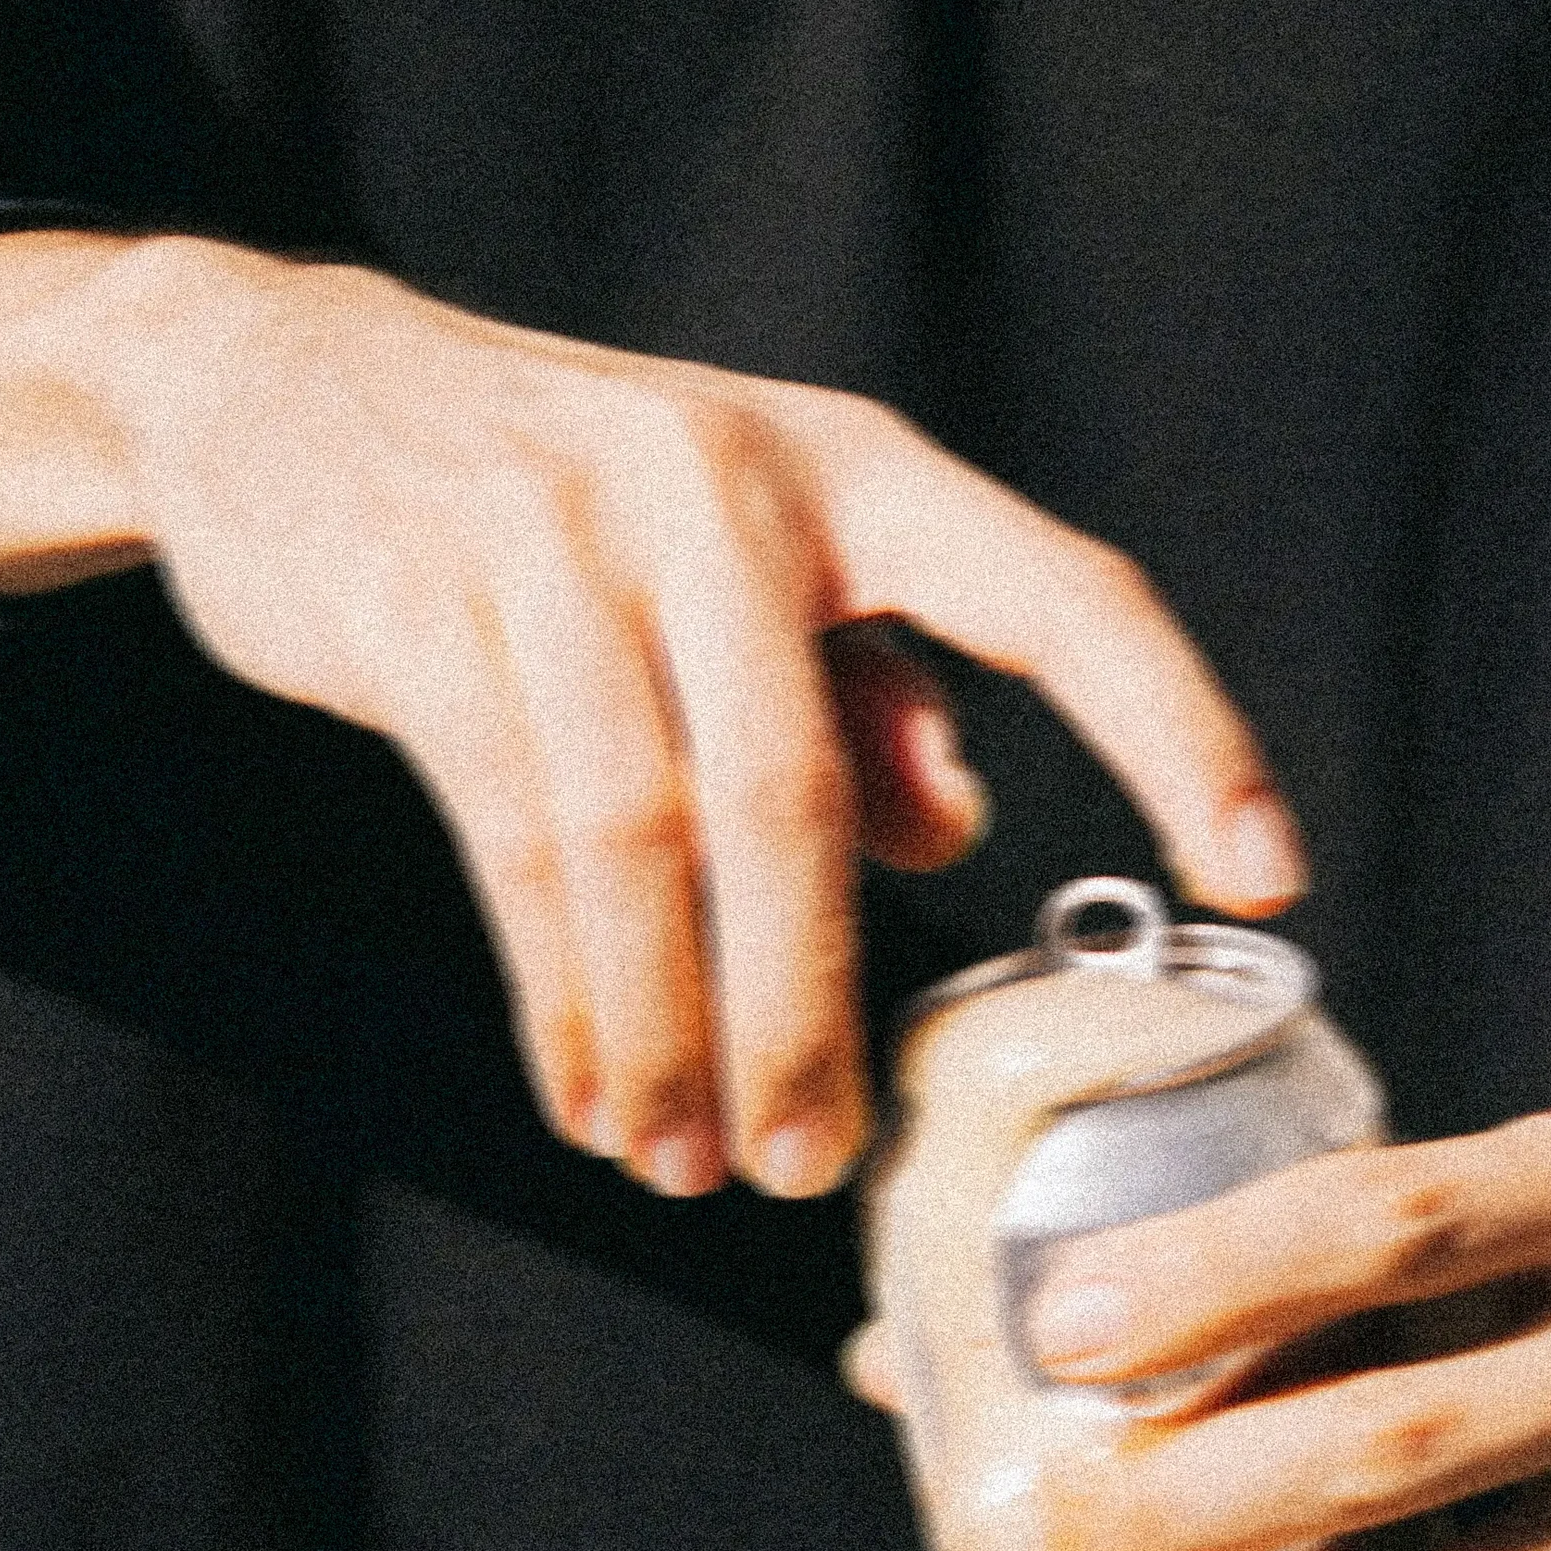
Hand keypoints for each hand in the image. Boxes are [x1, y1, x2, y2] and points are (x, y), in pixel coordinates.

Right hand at [0, 230, 1300, 1196]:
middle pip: (796, 794)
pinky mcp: (423, 611)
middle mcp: (716, 485)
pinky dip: (564, 999)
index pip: (1058, 590)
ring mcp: (556, 540)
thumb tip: (960, 833)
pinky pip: (513, 846)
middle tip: (820, 1167)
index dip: (1176, 729)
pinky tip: (589, 1098)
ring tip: (692, 1167)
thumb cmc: (559, 496)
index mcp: (849, 464)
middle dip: (811, 1009)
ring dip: (672, 1035)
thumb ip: (863, 683)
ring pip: (643, 843)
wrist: (282, 383)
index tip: (1268, 880)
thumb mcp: (742, 544)